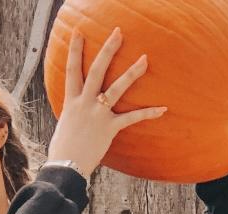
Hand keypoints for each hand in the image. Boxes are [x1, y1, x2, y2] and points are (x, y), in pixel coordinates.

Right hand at [47, 27, 166, 179]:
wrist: (65, 166)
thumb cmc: (63, 149)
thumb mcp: (65, 125)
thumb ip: (74, 113)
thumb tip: (78, 112)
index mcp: (71, 101)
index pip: (72, 70)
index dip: (74, 50)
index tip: (78, 32)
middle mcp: (84, 103)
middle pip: (96, 70)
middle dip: (108, 50)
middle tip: (118, 33)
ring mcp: (97, 114)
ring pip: (116, 88)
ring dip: (132, 73)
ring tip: (145, 59)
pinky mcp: (109, 128)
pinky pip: (132, 118)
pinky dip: (148, 113)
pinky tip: (163, 108)